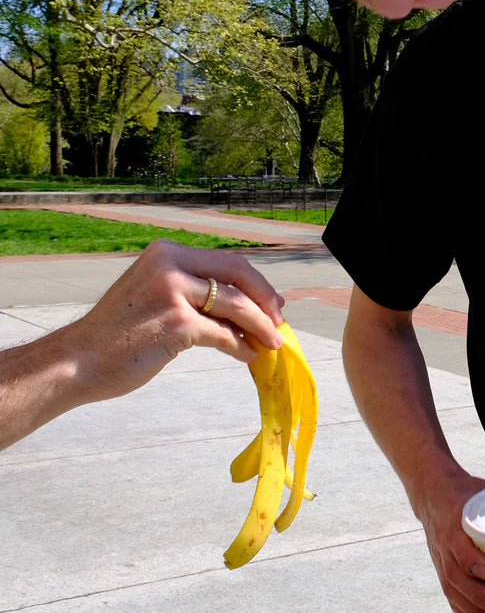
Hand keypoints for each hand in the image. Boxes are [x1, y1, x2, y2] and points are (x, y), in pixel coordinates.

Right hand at [68, 238, 284, 402]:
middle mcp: (170, 264)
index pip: (228, 261)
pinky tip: (247, 355)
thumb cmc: (120, 332)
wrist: (77, 360)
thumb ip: (195, 291)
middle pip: (238, 275)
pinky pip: (223, 334)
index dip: (257, 283)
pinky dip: (241, 345)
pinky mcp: (176, 323)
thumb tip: (247, 304)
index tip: (274, 302)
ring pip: (235, 305)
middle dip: (265, 300)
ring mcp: (172, 292)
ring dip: (260, 326)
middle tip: (279, 321)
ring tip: (272, 342)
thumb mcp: (156, 294)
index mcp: (167, 252)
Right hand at [414, 472, 484, 612]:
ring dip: (475, 612)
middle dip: (480, 595)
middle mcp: (445, 544)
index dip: (471, 561)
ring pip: (454, 591)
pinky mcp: (442, 571)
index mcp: (454, 520)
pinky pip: (452, 598)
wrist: (433, 495)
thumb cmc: (464, 492)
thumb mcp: (482, 489)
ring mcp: (441, 559)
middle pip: (457, 575)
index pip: (458, 544)